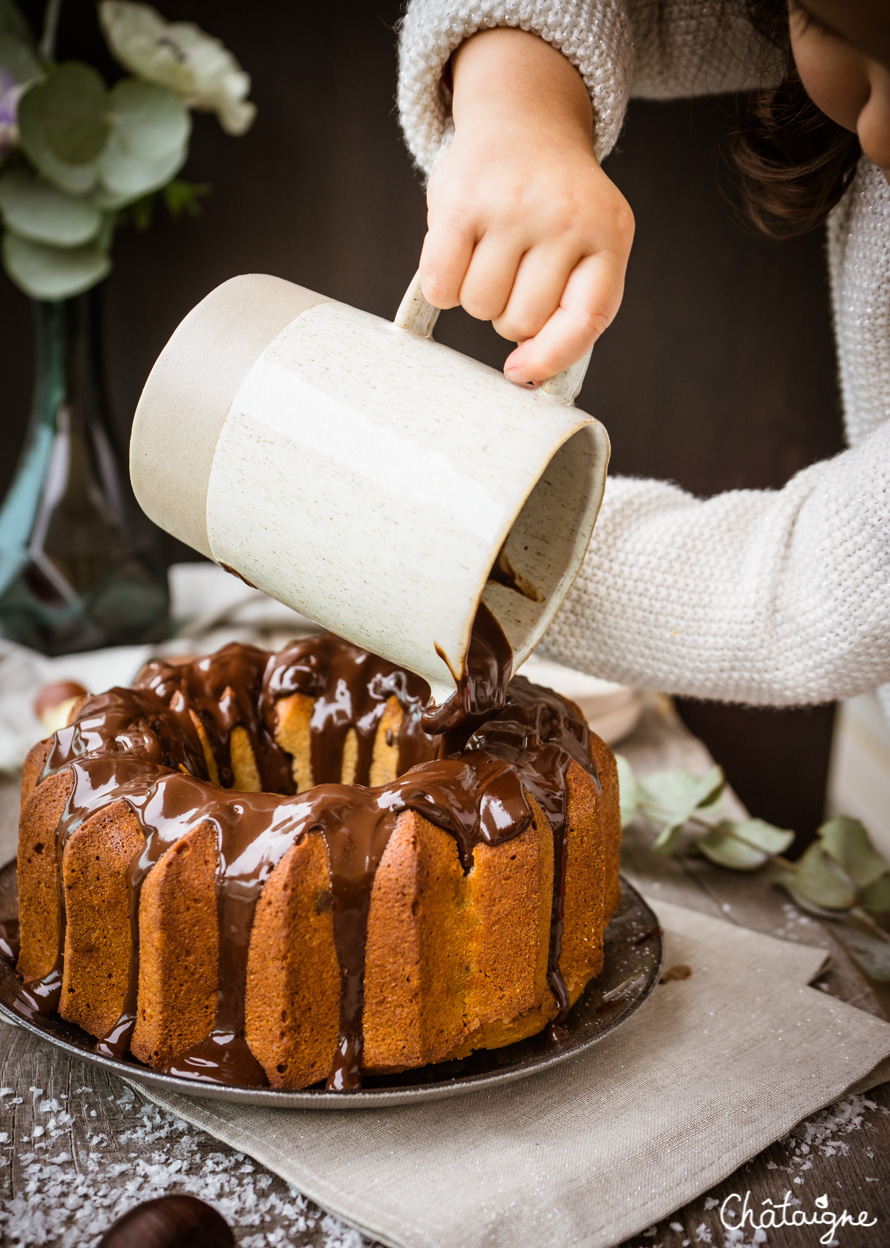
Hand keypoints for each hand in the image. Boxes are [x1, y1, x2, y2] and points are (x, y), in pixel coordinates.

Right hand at [419, 27, 633, 385]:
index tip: (521, 374)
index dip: (552, 358)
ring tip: (491, 253)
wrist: (524, 122)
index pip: (585, 319)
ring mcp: (512, 206)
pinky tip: (456, 256)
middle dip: (509, 312)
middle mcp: (564, 217)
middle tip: (515, 272)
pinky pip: (441, 285)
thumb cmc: (555, 208)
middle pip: (519, 322)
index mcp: (609, 234)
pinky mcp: (461, 201)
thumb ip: (573, 310)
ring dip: (476, 295)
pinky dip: (441, 287)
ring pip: (479, 306)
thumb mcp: (588, 246)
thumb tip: (526, 376)